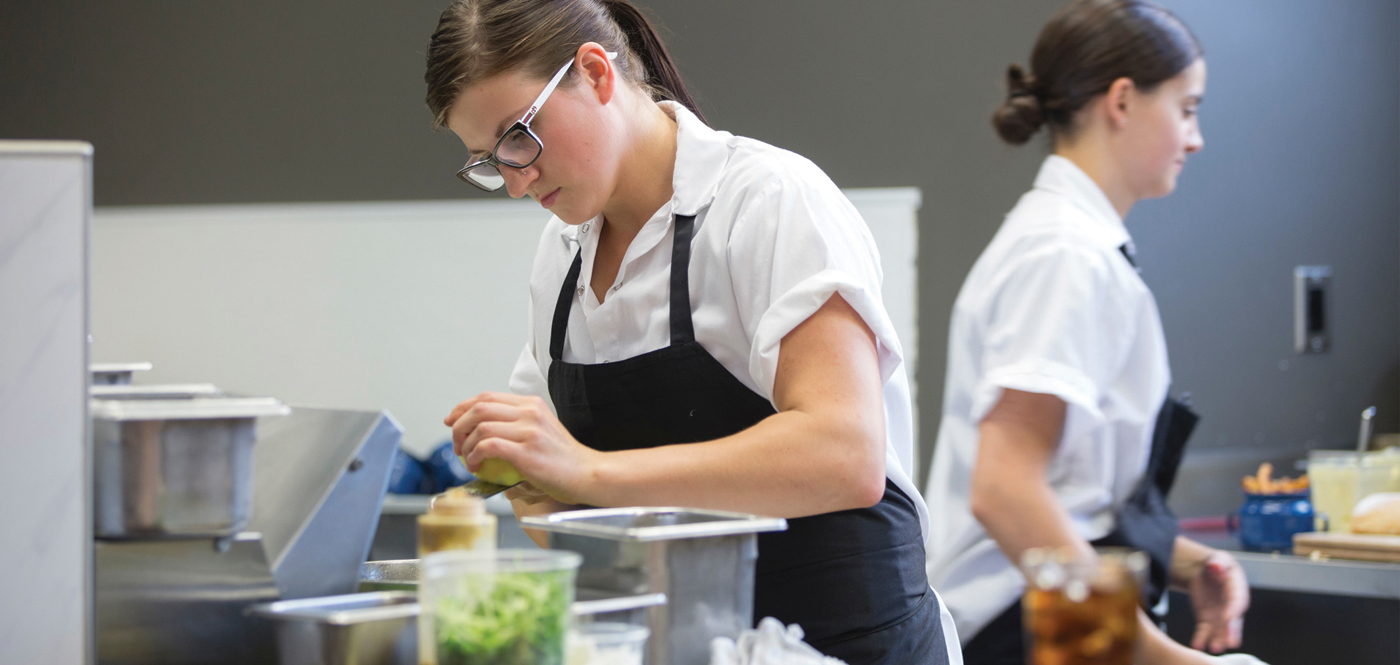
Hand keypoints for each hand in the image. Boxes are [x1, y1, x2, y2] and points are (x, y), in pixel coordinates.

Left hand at [442, 392, 599, 504]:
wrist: (587, 474)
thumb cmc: (564, 460)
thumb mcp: (542, 432)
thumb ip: (518, 428)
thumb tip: (486, 438)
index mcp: (532, 405)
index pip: (487, 397)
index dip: (463, 407)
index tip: (452, 421)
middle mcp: (530, 412)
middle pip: (479, 407)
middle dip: (458, 424)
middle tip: (456, 444)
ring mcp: (529, 430)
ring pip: (481, 426)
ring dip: (465, 444)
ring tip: (466, 459)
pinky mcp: (526, 451)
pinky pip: (488, 446)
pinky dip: (475, 455)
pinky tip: (475, 465)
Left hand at [1187, 549, 1249, 652]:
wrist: (1206, 572)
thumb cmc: (1217, 564)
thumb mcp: (1218, 559)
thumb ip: (1218, 563)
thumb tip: (1215, 566)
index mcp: (1237, 590)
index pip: (1237, 601)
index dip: (1234, 609)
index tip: (1229, 617)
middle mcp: (1230, 606)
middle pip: (1232, 620)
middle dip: (1231, 631)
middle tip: (1230, 642)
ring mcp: (1220, 615)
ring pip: (1219, 629)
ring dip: (1217, 639)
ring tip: (1215, 648)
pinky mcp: (1207, 619)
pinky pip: (1204, 630)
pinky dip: (1201, 638)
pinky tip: (1197, 645)